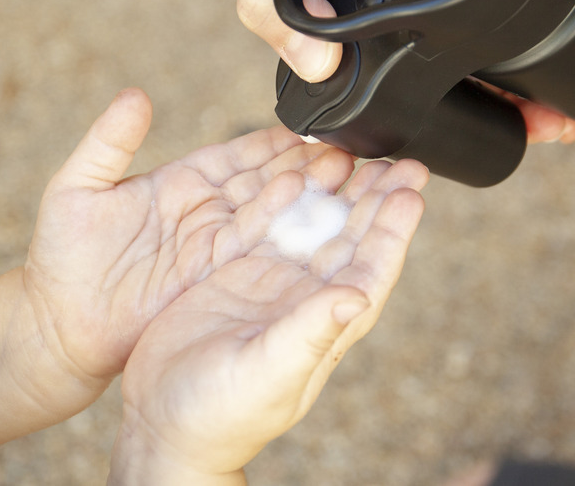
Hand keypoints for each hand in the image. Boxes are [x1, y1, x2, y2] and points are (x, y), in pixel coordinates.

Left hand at [22, 87, 357, 410]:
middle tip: (347, 148)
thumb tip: (136, 95)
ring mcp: (215, 244)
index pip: (239, 154)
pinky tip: (319, 219)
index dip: (273, 142)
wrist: (58, 330)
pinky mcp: (217, 278)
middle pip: (266, 181)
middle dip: (306, 165)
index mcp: (183, 181)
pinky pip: (258, 252)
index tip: (310, 127)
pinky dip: (289, 235)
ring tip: (347, 178)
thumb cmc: (61, 259)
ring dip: (308, 197)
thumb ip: (109, 141)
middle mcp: (208, 210)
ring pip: (272, 214)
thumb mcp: (77, 188)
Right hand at [108, 154, 428, 484]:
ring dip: (340, 192)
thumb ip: (310, 334)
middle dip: (378, 199)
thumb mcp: (268, 375)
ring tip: (360, 155)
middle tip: (403, 160)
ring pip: (316, 225)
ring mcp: (274, 282)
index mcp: (324, 325)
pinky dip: (287, 197)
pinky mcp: (240, 271)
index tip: (411, 192)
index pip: (372, 270)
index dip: (394, 231)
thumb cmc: (219, 415)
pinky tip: (301, 171)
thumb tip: (359, 296)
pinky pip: (272, 223)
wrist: (163, 419)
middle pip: (353, 239)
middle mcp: (306, 298)